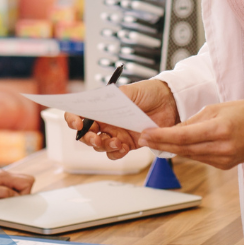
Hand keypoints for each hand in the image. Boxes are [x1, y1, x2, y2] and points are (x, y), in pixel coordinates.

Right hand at [64, 79, 179, 159]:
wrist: (170, 102)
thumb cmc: (149, 92)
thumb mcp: (129, 91)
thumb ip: (114, 97)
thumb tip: (100, 101)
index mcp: (102, 107)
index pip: (79, 113)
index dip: (73, 119)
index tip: (78, 123)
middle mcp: (107, 121)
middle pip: (87, 134)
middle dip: (88, 138)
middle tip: (96, 138)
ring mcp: (116, 133)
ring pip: (100, 146)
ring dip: (104, 146)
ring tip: (117, 142)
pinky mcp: (128, 144)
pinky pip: (115, 153)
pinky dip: (117, 153)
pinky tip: (124, 147)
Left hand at [137, 99, 243, 169]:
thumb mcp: (216, 109)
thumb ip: (193, 121)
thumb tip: (173, 130)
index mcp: (219, 129)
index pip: (183, 135)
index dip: (162, 136)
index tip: (146, 134)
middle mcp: (221, 147)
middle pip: (183, 148)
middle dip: (161, 144)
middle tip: (143, 139)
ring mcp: (223, 159)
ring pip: (189, 156)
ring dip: (171, 149)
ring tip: (154, 142)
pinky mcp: (224, 165)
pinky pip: (200, 159)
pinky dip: (187, 152)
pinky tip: (175, 147)